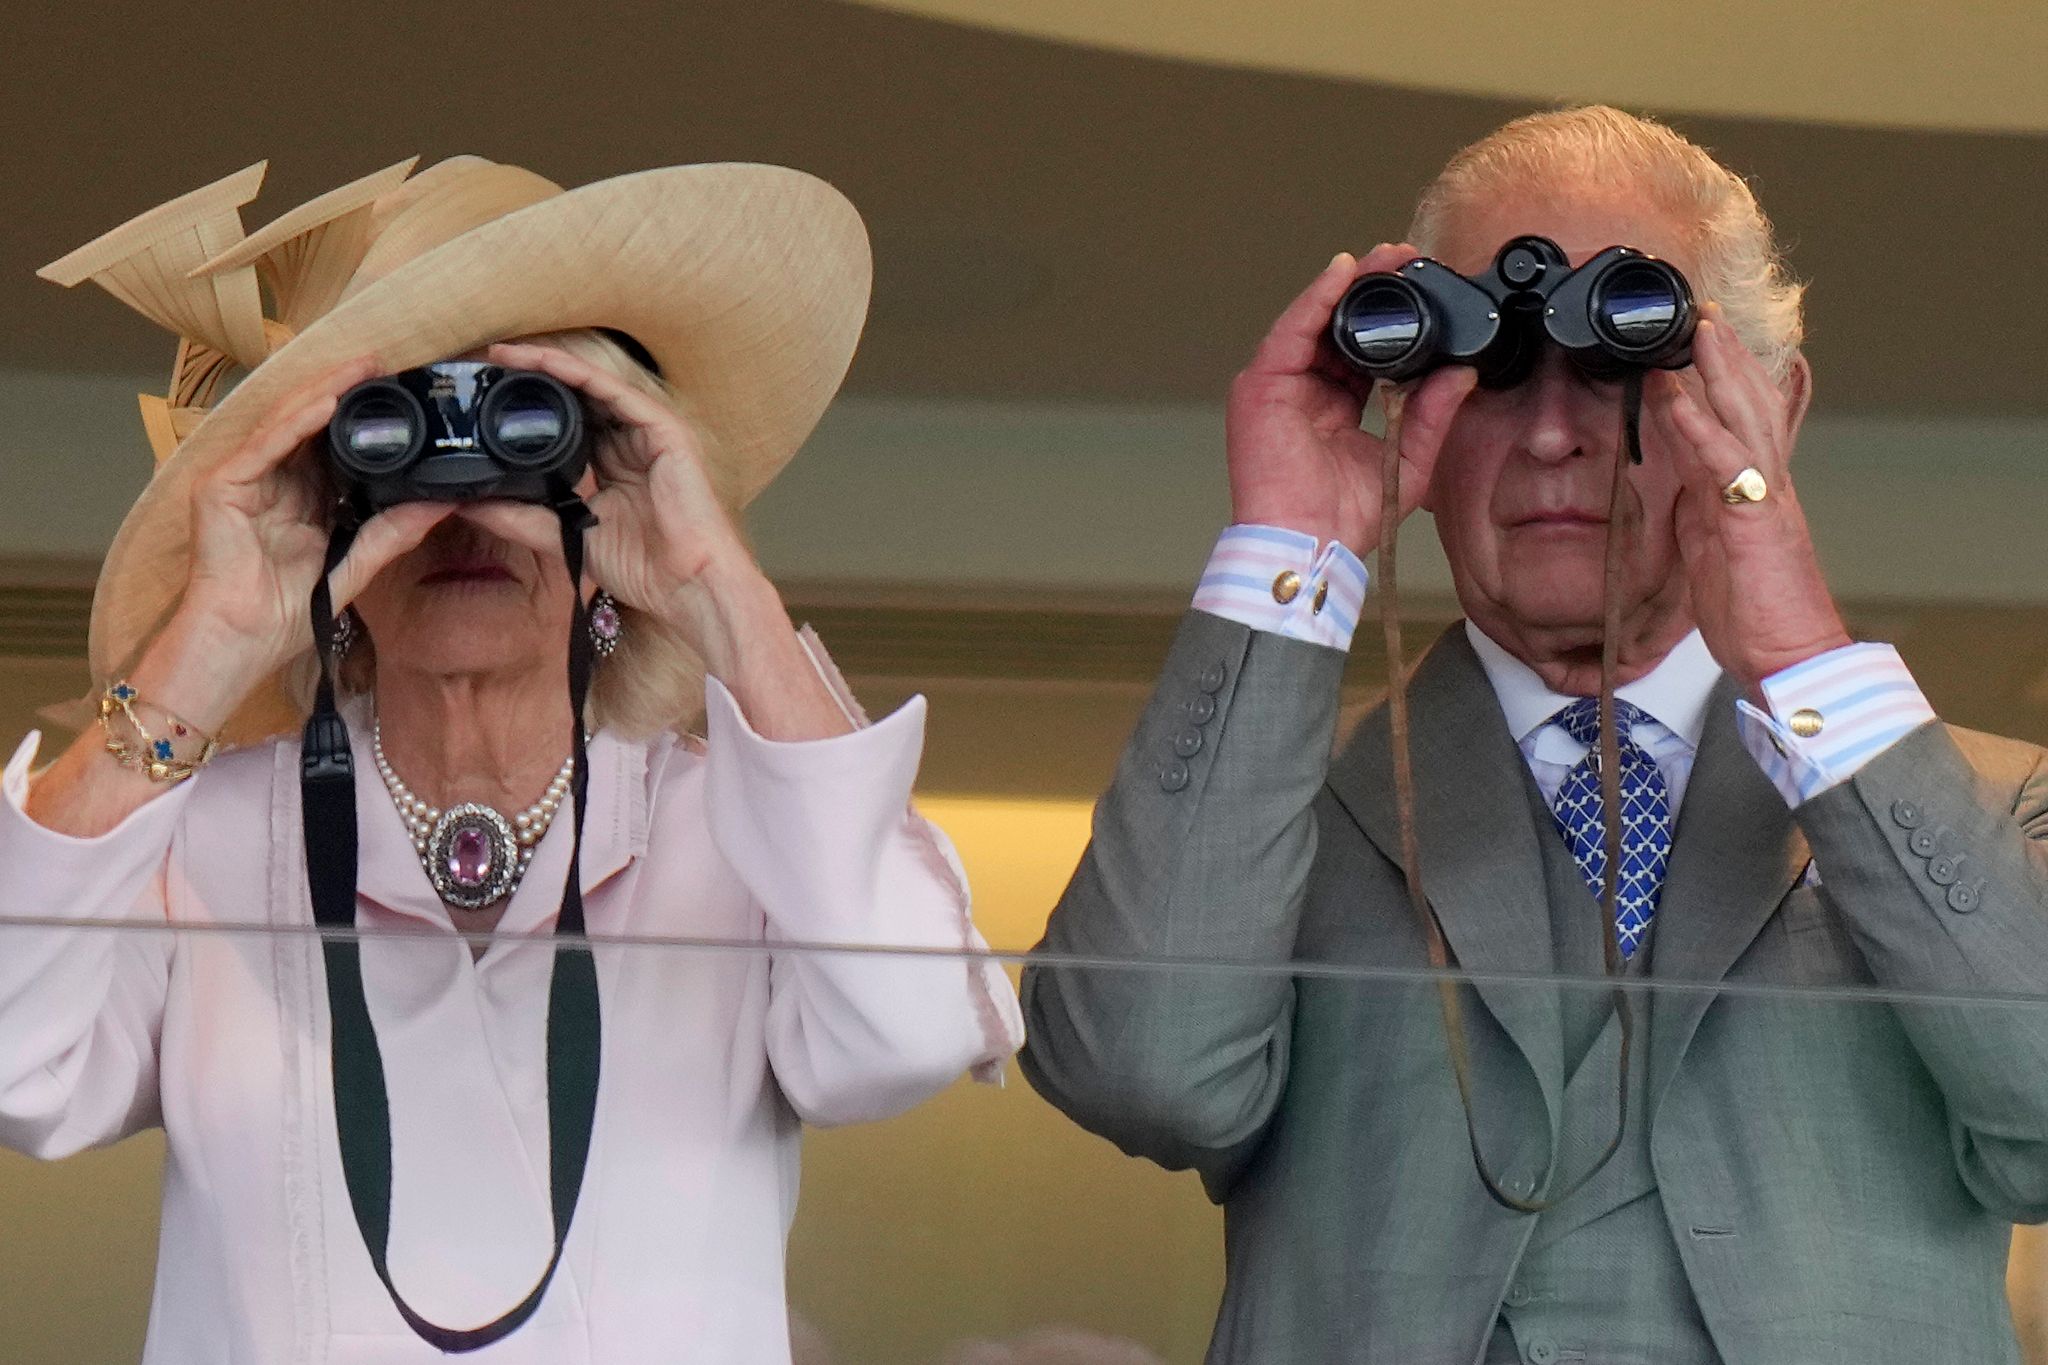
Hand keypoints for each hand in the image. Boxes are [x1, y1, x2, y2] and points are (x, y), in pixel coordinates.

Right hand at [169, 358, 455, 726]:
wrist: (243, 639)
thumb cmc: (287, 611)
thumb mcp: (355, 562)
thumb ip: (393, 531)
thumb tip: (442, 504)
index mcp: (301, 499)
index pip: (334, 448)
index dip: (364, 421)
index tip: (401, 395)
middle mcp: (272, 481)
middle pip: (312, 427)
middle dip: (346, 393)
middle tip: (387, 364)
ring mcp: (244, 479)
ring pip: (290, 424)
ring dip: (326, 393)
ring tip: (363, 367)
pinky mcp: (223, 484)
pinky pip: (267, 444)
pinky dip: (297, 422)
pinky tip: (326, 401)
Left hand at [468, 342, 761, 669]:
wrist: (687, 585)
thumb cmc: (644, 568)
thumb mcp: (566, 536)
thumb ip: (520, 517)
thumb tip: (468, 505)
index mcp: (612, 465)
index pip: (567, 423)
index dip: (529, 407)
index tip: (485, 397)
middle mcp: (630, 442)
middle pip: (578, 397)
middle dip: (533, 378)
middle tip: (486, 365)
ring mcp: (648, 433)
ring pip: (593, 385)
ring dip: (548, 366)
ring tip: (505, 356)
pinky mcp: (663, 430)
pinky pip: (615, 391)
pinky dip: (579, 374)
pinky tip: (545, 364)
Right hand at [1226, 246, 1476, 555]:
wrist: (1309, 546)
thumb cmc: (1343, 519)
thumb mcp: (1406, 458)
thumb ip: (1432, 414)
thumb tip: (1462, 373)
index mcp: (1332, 409)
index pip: (1362, 351)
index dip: (1391, 321)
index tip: (1423, 290)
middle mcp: (1302, 392)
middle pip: (1337, 328)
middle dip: (1372, 291)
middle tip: (1406, 259)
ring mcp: (1278, 387)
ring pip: (1314, 320)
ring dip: (1349, 285)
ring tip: (1384, 258)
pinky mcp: (1261, 385)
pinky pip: (1291, 330)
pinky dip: (1317, 298)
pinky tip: (1343, 273)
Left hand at [1648, 304, 1846, 689]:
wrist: (1790, 658)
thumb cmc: (1755, 614)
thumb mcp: (1713, 551)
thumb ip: (1699, 508)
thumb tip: (1678, 480)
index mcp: (1754, 492)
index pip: (1741, 422)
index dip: (1724, 380)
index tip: (1702, 343)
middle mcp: (1766, 485)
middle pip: (1750, 405)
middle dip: (1728, 357)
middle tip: (1704, 313)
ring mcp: (1765, 498)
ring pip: (1744, 418)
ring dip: (1719, 371)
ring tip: (1698, 330)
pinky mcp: (1754, 519)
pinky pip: (1724, 461)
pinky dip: (1698, 425)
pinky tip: (1675, 395)